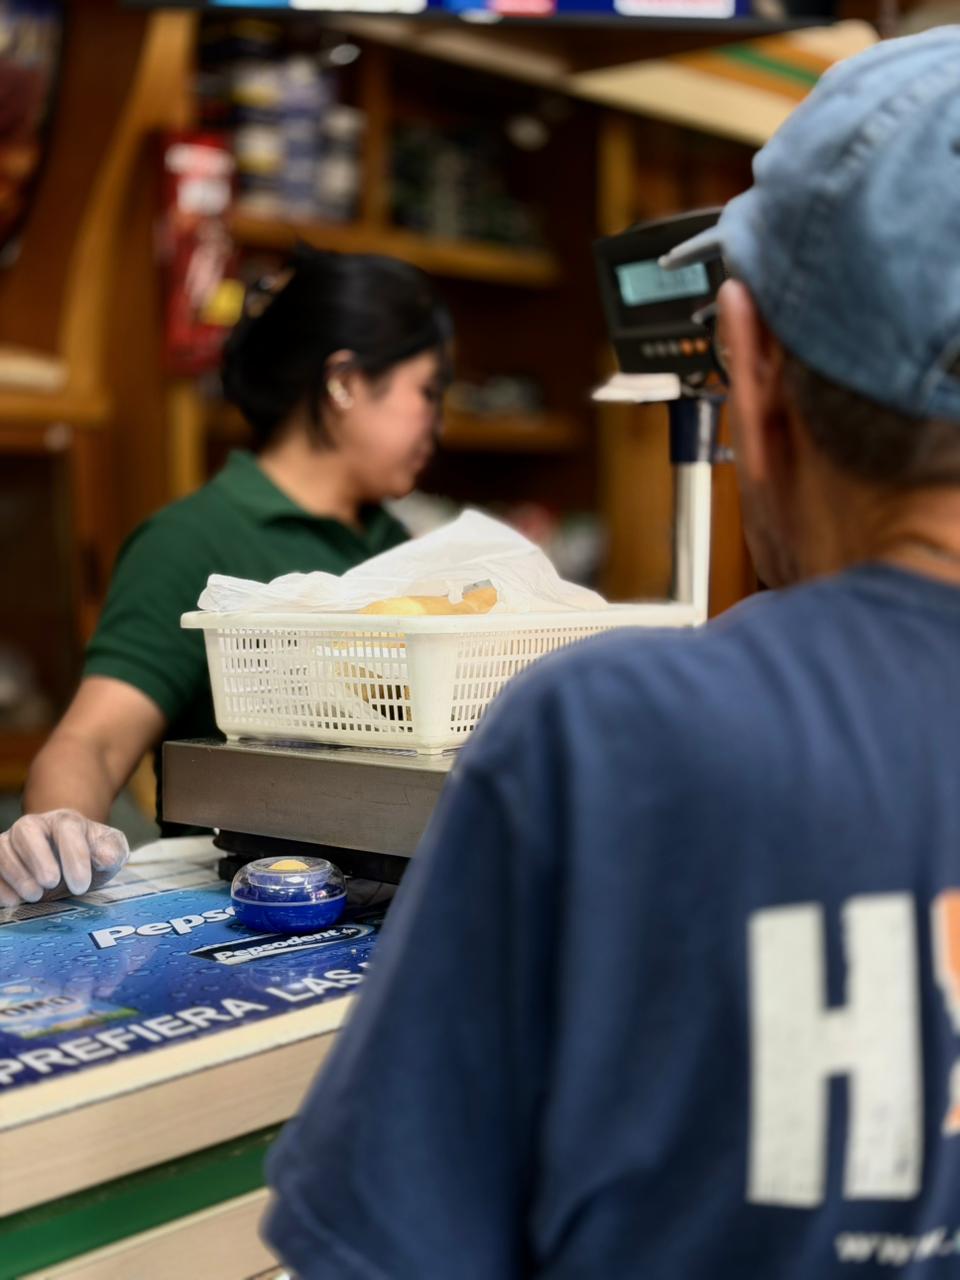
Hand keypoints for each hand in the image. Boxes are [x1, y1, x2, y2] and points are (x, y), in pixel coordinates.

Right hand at [0, 810, 129, 905]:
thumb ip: (112, 851)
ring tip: (35, 896)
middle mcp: (34, 826)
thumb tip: (106, 857)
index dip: (74, 856)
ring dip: (17, 873)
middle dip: (38, 857)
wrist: (69, 861)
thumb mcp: (110, 851)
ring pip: (3, 849)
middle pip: (27, 831)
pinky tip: (13, 901)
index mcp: (65, 821)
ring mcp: (11, 843)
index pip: (67, 829)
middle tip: (51, 883)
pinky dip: (0, 885)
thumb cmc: (90, 854)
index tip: (81, 884)